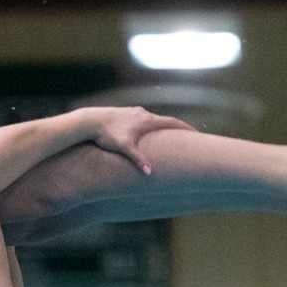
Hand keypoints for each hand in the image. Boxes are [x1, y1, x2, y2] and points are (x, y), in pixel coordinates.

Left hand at [83, 106, 199, 174]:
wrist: (89, 121)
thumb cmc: (107, 135)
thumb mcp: (125, 148)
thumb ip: (139, 160)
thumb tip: (151, 173)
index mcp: (147, 121)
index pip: (173, 123)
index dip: (186, 128)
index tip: (198, 134)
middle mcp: (143, 113)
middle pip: (165, 121)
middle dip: (177, 129)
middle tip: (188, 138)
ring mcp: (134, 112)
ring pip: (153, 120)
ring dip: (162, 128)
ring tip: (169, 138)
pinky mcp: (125, 114)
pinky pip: (142, 120)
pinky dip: (150, 127)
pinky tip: (147, 135)